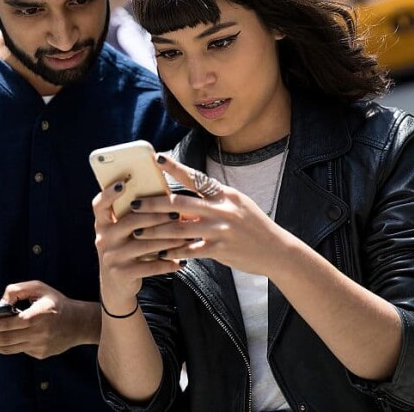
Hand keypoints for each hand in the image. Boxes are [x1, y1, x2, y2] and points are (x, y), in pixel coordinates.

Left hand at [0, 280, 95, 358]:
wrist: (78, 323)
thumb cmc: (55, 302)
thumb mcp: (40, 288)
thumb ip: (18, 289)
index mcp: (42, 315)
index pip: (18, 322)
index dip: (1, 325)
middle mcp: (41, 333)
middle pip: (8, 339)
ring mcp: (40, 346)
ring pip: (10, 349)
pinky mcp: (40, 354)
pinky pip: (18, 350)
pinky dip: (4, 346)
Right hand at [92, 177, 186, 313]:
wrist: (116, 286)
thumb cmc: (126, 250)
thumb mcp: (122, 233)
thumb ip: (133, 216)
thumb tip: (162, 193)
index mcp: (102, 224)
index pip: (99, 205)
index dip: (109, 193)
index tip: (123, 183)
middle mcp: (103, 239)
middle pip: (131, 222)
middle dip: (157, 217)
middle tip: (178, 213)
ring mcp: (112, 257)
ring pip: (144, 245)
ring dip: (169, 240)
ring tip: (187, 236)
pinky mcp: (122, 273)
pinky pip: (149, 266)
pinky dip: (168, 263)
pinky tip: (181, 261)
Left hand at [129, 154, 293, 275]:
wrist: (278, 251)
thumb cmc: (254, 227)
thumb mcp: (236, 206)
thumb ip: (211, 203)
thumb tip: (182, 204)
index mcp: (225, 194)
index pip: (195, 177)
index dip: (175, 168)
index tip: (157, 158)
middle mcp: (222, 209)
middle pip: (180, 203)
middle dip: (154, 204)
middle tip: (135, 204)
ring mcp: (221, 230)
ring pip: (179, 228)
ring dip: (156, 231)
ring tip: (138, 232)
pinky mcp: (220, 249)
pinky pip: (190, 250)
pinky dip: (173, 252)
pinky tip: (160, 254)